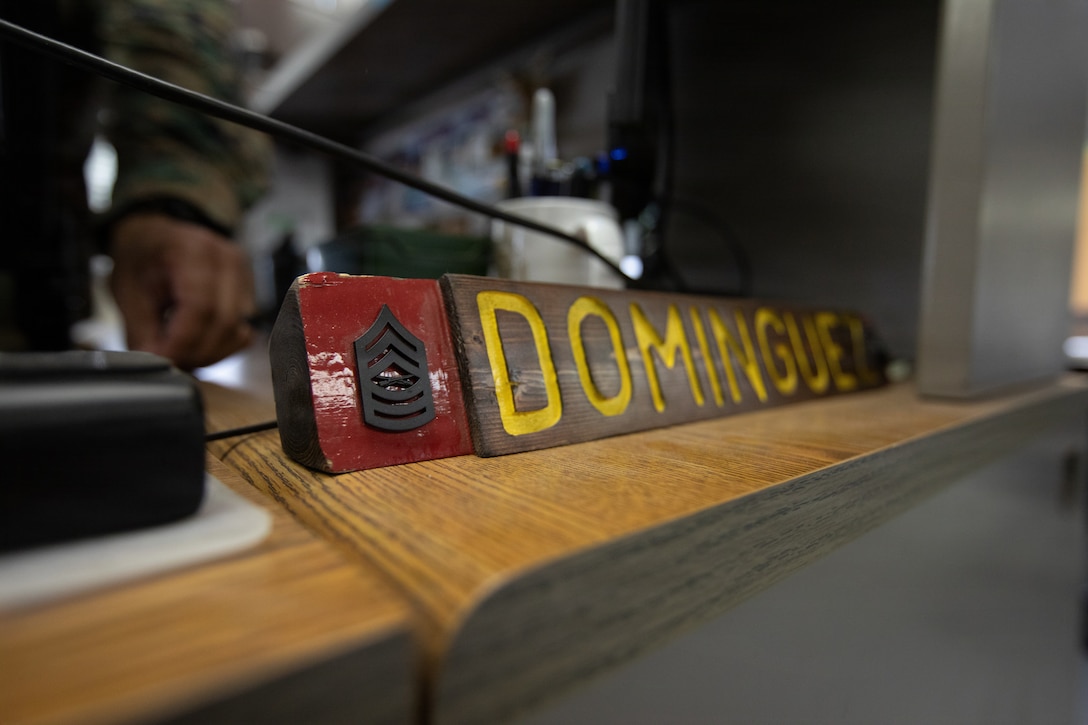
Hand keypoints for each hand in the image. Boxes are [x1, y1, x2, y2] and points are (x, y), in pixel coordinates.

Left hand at [109, 213, 255, 369]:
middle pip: (224, 322)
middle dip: (197, 352)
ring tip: (183, 353)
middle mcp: (226, 259)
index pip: (200, 306)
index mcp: (191, 250)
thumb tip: (158, 363)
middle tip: (171, 363)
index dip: (183, 341)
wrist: (154, 238)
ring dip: (210, 353)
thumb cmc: (140, 260)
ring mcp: (244, 274)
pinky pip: (244, 331)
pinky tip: (199, 342)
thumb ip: (143, 332)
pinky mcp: (251, 291)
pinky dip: (222, 347)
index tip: (163, 359)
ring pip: (238, 331)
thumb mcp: (128, 293)